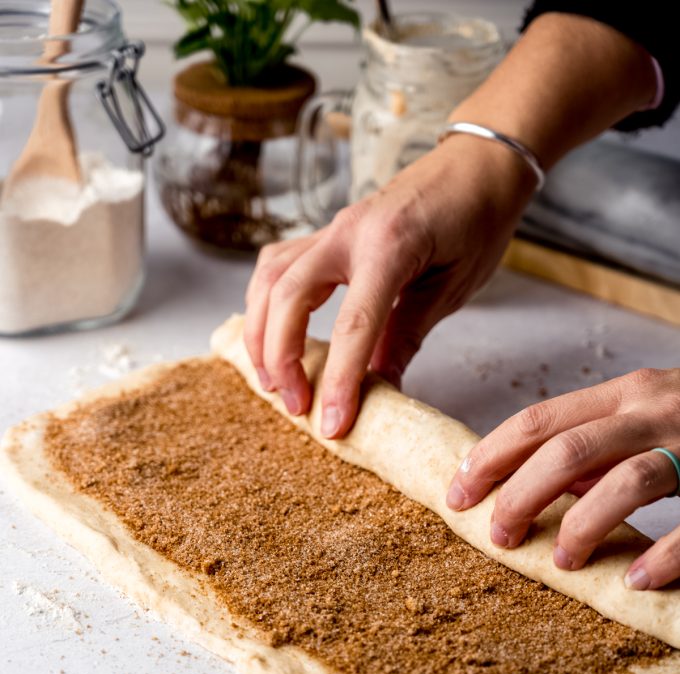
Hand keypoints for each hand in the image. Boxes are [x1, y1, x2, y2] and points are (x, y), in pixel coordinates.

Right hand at [244, 133, 535, 437]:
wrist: (478, 162)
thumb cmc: (477, 220)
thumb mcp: (453, 287)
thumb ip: (408, 334)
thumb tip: (381, 387)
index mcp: (390, 245)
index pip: (354, 325)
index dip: (339, 380)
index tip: (333, 424)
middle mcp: (349, 231)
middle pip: (287, 295)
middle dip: (281, 357)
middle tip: (294, 405)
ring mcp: (332, 228)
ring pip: (270, 277)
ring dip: (261, 331)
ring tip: (271, 379)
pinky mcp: (326, 233)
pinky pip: (278, 265)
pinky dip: (266, 302)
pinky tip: (274, 332)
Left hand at [447, 368, 679, 589]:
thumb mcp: (642, 416)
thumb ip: (593, 444)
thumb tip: (536, 483)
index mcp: (624, 395)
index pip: (538, 421)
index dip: (489, 458)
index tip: (459, 495)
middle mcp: (652, 413)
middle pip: (568, 451)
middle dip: (521, 496)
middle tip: (501, 536)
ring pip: (626, 482)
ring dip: (582, 526)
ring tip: (563, 562)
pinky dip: (662, 556)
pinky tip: (635, 580)